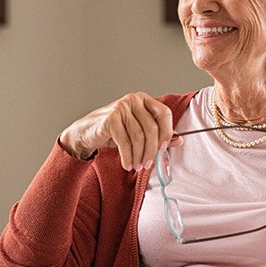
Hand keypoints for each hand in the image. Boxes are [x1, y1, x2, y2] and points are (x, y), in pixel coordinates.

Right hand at [59, 92, 181, 170]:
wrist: (86, 133)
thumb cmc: (115, 132)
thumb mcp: (139, 132)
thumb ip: (159, 135)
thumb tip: (179, 140)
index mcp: (144, 100)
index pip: (164, 113)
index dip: (167, 132)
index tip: (164, 148)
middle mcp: (133, 100)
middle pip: (152, 128)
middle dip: (152, 150)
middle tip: (149, 164)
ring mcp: (121, 107)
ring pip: (139, 137)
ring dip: (140, 156)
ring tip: (138, 166)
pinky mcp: (110, 119)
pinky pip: (125, 142)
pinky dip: (128, 156)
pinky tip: (128, 164)